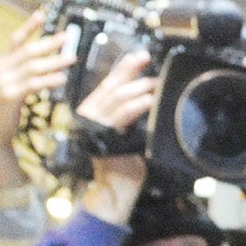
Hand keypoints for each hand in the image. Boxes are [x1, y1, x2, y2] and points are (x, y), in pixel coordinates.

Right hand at [0, 13, 66, 190]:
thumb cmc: (7, 106)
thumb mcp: (12, 83)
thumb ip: (23, 70)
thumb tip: (44, 57)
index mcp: (1, 63)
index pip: (16, 40)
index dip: (28, 26)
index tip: (41, 14)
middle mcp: (0, 69)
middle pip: (28, 51)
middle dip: (48, 43)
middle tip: (67, 37)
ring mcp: (3, 82)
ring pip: (32, 67)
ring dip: (54, 61)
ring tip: (72, 58)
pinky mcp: (9, 97)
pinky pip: (32, 85)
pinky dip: (48, 81)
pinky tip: (62, 79)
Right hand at [73, 50, 154, 226]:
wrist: (114, 188)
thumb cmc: (123, 164)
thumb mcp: (125, 134)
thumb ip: (128, 117)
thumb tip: (144, 98)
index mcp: (93, 113)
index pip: (108, 84)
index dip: (123, 69)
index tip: (138, 56)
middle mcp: (90, 116)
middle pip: (110, 86)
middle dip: (130, 71)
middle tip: (147, 61)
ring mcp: (96, 126)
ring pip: (116, 98)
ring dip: (138, 87)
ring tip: (154, 82)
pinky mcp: (106, 137)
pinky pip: (122, 116)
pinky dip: (136, 105)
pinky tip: (148, 99)